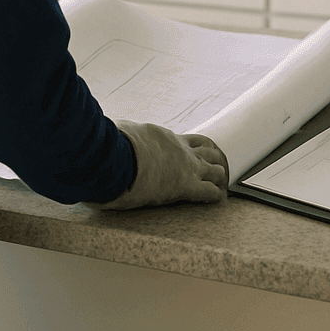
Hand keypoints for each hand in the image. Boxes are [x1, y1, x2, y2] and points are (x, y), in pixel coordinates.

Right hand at [92, 120, 228, 209]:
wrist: (118, 157)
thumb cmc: (114, 145)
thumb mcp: (121, 131)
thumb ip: (121, 135)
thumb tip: (108, 133)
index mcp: (164, 137)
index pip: (187, 140)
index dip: (194, 147)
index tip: (194, 153)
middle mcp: (180, 149)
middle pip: (207, 150)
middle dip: (212, 158)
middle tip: (215, 167)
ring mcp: (186, 166)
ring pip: (215, 169)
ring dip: (218, 175)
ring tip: (221, 182)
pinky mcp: (186, 186)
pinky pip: (209, 191)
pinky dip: (215, 195)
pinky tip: (218, 199)